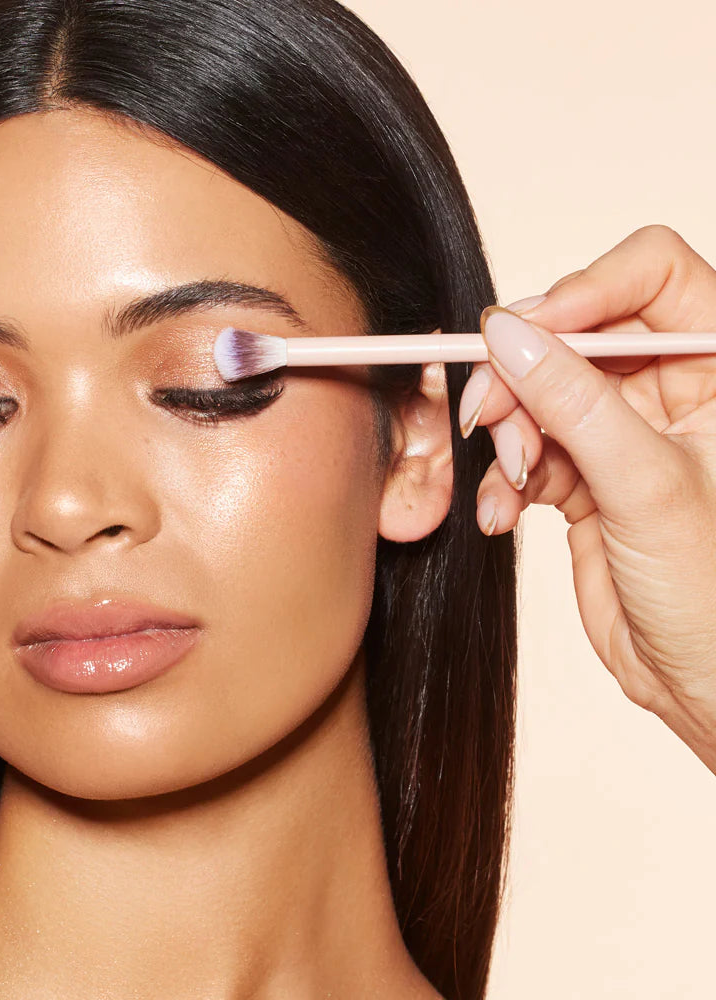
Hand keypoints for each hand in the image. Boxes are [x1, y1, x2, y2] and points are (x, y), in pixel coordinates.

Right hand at [458, 225, 715, 773]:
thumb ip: (573, 402)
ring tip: (510, 482)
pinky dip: (505, 479)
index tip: (524, 332)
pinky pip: (529, 450)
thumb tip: (507, 335)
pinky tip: (503, 513)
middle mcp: (678, 389)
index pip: (653, 274)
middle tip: (486, 414)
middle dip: (523, 374)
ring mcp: (629, 433)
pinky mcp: (589, 476)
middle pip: (577, 334)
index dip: (583, 291)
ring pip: (542, 392)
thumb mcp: (648, 486)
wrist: (711, 687)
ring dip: (510, 434)